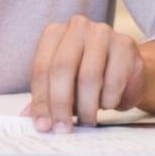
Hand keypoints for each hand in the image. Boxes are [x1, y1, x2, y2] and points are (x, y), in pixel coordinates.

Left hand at [24, 15, 154, 132]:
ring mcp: (103, 32)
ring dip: (87, 106)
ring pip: (89, 76)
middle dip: (61, 104)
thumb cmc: (88, 78)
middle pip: (62, 68)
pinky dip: (108, 99)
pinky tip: (107, 103)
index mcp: (54, 33)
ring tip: (87, 120)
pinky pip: (114, 79)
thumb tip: (27, 116)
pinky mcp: (125, 44)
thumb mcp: (63, 87)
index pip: (41, 68)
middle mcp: (77, 27)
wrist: (127, 71)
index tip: (44, 125)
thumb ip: (45, 98)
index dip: (41, 100)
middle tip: (63, 128)